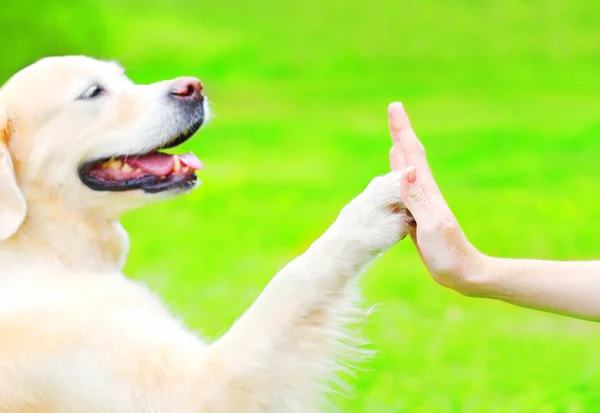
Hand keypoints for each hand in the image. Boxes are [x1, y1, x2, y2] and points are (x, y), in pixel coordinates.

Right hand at [387, 102, 489, 294]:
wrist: (462, 273)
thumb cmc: (448, 253)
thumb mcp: (430, 226)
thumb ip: (417, 199)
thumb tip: (405, 170)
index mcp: (427, 192)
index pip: (412, 155)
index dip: (402, 130)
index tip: (395, 107)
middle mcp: (425, 192)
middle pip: (410, 156)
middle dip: (401, 132)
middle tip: (394, 110)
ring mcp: (422, 203)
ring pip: (407, 170)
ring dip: (400, 151)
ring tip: (395, 136)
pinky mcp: (417, 215)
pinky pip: (404, 190)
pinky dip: (398, 176)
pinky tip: (396, 175)